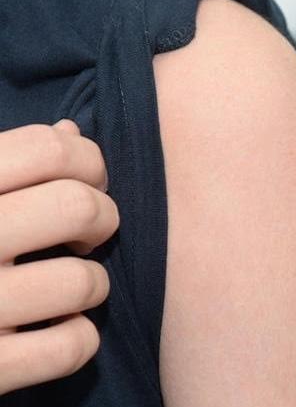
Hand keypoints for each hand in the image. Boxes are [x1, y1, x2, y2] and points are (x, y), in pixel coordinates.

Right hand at [0, 121, 118, 394]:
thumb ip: (6, 162)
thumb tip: (72, 132)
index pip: (50, 148)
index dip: (89, 162)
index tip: (86, 183)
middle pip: (80, 206)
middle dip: (101, 219)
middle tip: (84, 236)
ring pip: (84, 282)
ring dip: (90, 284)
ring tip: (63, 287)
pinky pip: (72, 347)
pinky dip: (78, 338)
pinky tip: (53, 329)